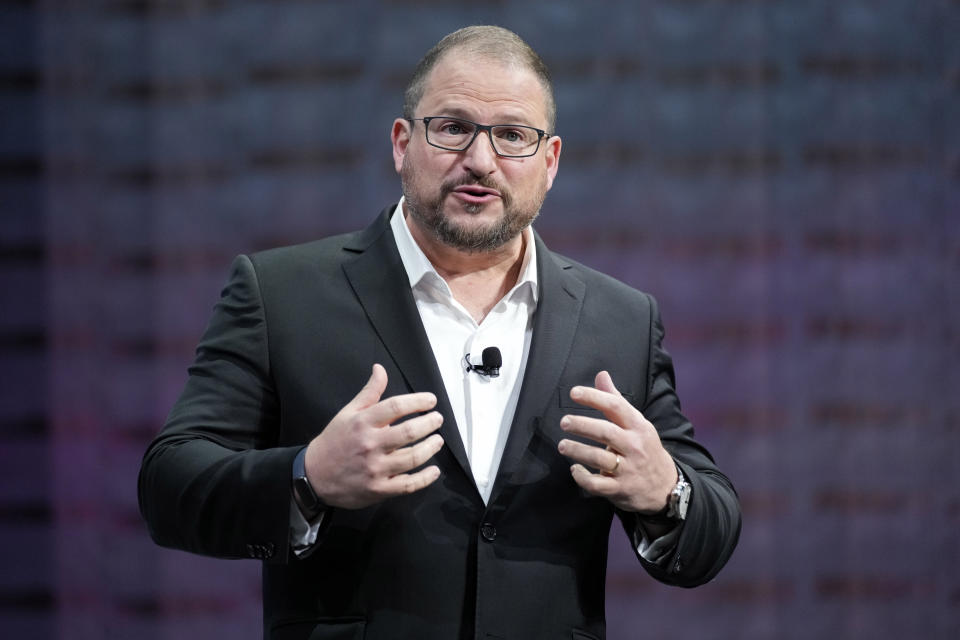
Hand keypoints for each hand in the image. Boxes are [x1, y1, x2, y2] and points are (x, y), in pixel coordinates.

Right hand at [304, 364, 444, 508]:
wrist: (314, 475)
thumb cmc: (335, 441)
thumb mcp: (348, 413)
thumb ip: (369, 392)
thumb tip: (380, 369)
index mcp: (362, 423)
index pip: (396, 407)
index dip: (418, 401)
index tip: (431, 400)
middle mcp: (370, 445)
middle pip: (408, 432)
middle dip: (429, 423)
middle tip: (437, 419)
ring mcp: (375, 469)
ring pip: (412, 458)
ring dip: (430, 448)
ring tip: (437, 440)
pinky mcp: (378, 489)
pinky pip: (408, 485)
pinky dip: (425, 478)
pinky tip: (434, 470)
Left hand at [557, 371, 675, 512]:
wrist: (665, 486)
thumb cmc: (644, 448)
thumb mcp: (636, 423)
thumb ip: (616, 400)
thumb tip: (601, 375)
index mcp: (638, 426)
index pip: (616, 406)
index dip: (594, 397)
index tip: (573, 393)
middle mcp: (634, 446)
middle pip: (606, 432)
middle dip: (582, 425)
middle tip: (564, 422)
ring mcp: (628, 469)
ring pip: (599, 458)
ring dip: (578, 451)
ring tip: (562, 445)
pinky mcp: (621, 489)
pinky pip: (597, 484)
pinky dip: (582, 477)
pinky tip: (574, 469)